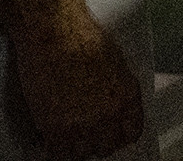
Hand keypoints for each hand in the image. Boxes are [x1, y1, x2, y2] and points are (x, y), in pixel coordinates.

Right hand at [14, 26, 144, 160]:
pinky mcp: (56, 127)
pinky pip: (58, 153)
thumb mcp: (114, 61)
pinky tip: (51, 139)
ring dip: (75, 145)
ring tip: (67, 136)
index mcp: (127, 96)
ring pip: (82, 153)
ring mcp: (83, 123)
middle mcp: (109, 114)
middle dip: (97, 141)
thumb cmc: (82, 35)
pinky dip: (54, 148)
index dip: (119, 134)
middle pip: (107, 146)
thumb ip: (115, 87)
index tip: (111, 134)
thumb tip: (108, 101)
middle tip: (85, 134)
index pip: (131, 132)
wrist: (55, 32)